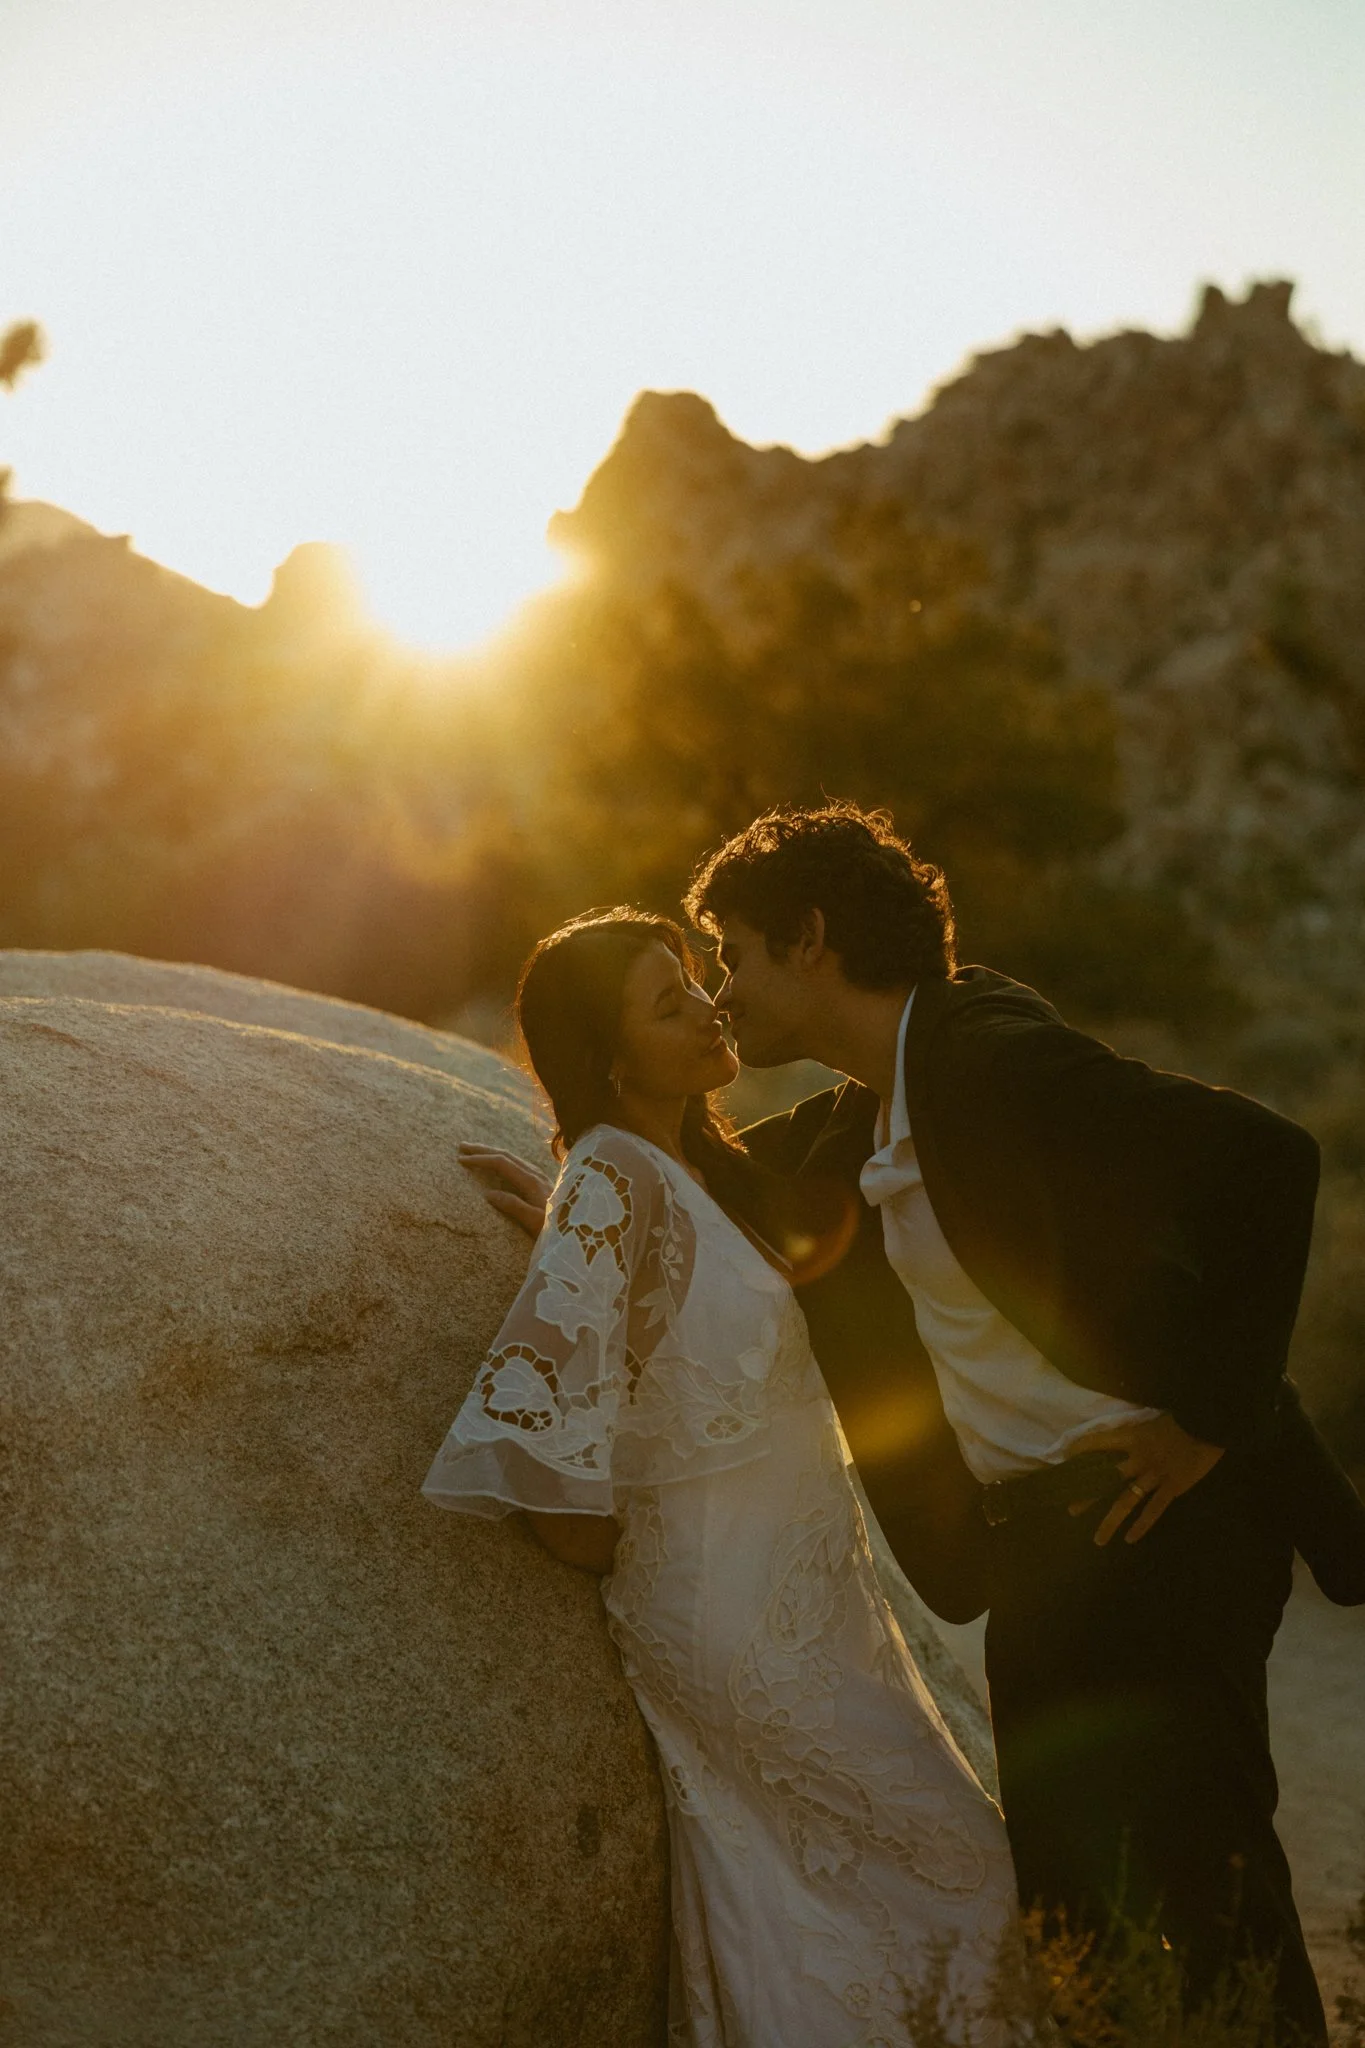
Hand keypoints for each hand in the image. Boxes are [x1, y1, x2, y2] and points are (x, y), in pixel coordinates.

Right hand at [458, 1143, 550, 1236]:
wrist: (581, 1227)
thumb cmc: (558, 1228)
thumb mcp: (535, 1222)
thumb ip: (513, 1207)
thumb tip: (487, 1194)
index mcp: (531, 1181)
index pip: (501, 1163)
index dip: (480, 1160)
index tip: (461, 1160)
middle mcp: (535, 1175)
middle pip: (505, 1155)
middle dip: (483, 1149)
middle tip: (462, 1146)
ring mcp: (539, 1177)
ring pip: (512, 1158)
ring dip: (492, 1153)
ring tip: (475, 1152)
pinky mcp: (541, 1183)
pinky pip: (517, 1164)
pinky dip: (502, 1160)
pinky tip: (498, 1164)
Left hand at [1072, 1413, 1224, 1545]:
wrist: (1210, 1424)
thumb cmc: (1181, 1421)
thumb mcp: (1151, 1422)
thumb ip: (1135, 1434)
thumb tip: (1119, 1440)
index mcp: (1132, 1437)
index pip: (1099, 1442)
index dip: (1081, 1450)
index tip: (1065, 1460)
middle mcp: (1138, 1457)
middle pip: (1106, 1478)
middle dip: (1088, 1495)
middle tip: (1071, 1510)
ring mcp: (1154, 1474)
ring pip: (1126, 1501)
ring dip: (1110, 1521)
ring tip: (1098, 1539)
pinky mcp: (1172, 1487)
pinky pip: (1153, 1510)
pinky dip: (1142, 1525)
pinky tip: (1130, 1538)